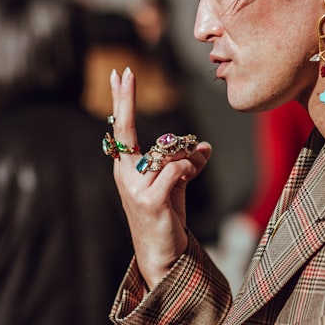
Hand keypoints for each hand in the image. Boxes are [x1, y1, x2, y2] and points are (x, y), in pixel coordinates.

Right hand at [110, 67, 212, 289]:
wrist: (162, 254)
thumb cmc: (166, 216)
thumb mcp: (176, 183)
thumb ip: (186, 163)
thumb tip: (204, 147)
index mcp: (127, 167)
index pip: (122, 127)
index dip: (122, 100)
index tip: (120, 74)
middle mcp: (124, 173)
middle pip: (127, 128)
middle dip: (126, 98)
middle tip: (124, 71)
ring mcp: (134, 187)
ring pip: (166, 152)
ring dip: (187, 159)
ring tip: (190, 173)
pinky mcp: (149, 199)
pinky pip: (177, 168)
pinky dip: (189, 170)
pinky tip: (188, 179)